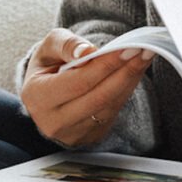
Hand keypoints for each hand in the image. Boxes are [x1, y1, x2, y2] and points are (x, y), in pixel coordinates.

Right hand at [21, 29, 151, 146]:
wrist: (47, 90)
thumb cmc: (49, 64)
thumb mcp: (49, 47)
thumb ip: (66, 44)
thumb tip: (87, 51)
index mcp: (37, 96)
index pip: (78, 82)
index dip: (105, 65)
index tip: (127, 48)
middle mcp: (52, 121)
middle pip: (98, 97)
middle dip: (124, 72)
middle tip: (144, 51)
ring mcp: (72, 133)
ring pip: (109, 107)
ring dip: (130, 81)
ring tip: (144, 58)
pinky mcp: (89, 136)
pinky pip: (114, 113)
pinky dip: (127, 91)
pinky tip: (135, 72)